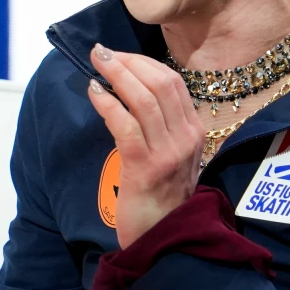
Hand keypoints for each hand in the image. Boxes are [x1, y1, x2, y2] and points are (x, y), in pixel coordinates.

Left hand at [88, 45, 202, 249]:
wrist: (162, 237)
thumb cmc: (160, 197)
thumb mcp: (173, 156)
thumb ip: (163, 127)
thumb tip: (133, 93)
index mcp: (195, 131)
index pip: (174, 84)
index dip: (145, 63)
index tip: (120, 55)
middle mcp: (187, 138)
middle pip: (162, 84)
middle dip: (130, 62)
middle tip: (103, 52)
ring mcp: (169, 153)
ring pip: (145, 99)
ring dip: (118, 75)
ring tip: (96, 63)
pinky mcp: (146, 167)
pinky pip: (126, 125)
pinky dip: (109, 104)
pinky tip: (95, 93)